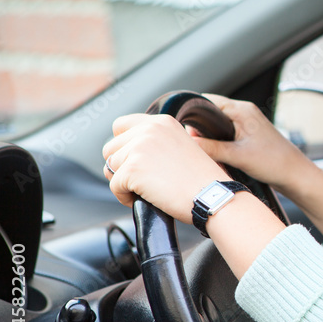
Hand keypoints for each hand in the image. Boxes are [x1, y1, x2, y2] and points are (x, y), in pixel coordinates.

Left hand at [103, 114, 228, 222]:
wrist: (211, 196)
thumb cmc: (202, 180)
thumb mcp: (181, 147)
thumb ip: (156, 142)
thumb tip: (127, 153)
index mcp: (162, 122)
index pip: (120, 125)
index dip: (123, 145)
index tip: (134, 160)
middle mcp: (149, 130)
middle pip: (111, 148)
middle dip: (121, 166)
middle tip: (141, 180)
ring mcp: (139, 148)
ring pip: (110, 167)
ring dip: (123, 182)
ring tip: (146, 190)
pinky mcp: (132, 168)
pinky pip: (114, 186)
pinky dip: (124, 197)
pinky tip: (146, 199)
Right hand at [188, 94, 314, 196]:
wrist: (294, 173)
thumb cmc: (273, 162)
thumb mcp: (237, 156)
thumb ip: (211, 148)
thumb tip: (189, 142)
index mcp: (242, 110)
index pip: (207, 102)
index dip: (194, 115)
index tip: (186, 131)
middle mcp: (245, 111)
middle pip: (211, 111)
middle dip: (200, 126)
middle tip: (193, 143)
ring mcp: (248, 121)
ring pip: (218, 122)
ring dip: (209, 134)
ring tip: (204, 148)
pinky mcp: (249, 132)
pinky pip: (226, 130)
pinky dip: (218, 139)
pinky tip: (216, 152)